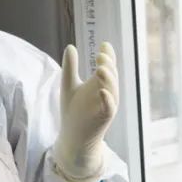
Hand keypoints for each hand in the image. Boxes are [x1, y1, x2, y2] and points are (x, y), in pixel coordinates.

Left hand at [53, 42, 118, 181]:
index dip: (108, 56)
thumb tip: (70, 46)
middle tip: (101, 55)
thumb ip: (70, 67)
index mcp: (99, 83)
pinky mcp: (104, 118)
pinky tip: (102, 91)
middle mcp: (106, 92)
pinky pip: (109, 108)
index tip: (104, 45)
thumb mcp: (69, 85)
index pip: (107, 66)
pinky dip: (108, 99)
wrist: (73, 137)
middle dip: (108, 65)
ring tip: (101, 68)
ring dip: (108, 79)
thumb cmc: (73, 111)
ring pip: (113, 90)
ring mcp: (107, 105)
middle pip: (112, 76)